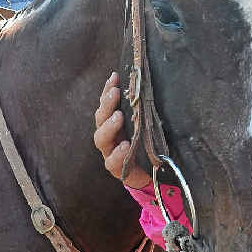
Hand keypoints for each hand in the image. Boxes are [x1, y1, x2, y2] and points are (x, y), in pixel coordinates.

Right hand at [93, 71, 150, 189]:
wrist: (150, 174)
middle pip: (100, 118)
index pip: (107, 103)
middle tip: (115, 93)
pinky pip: (112, 161)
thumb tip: (150, 87)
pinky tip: (125, 146)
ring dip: (109, 126)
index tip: (115, 76)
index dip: (108, 89)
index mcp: (114, 123)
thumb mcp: (147, 125)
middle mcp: (109, 135)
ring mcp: (110, 152)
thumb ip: (144, 111)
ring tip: (118, 117)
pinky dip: (118, 153)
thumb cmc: (146, 145)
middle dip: (106, 104)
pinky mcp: (116, 168)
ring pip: (101, 138)